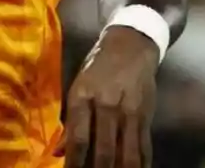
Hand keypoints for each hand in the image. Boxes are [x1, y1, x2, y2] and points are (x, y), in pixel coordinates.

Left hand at [58, 25, 158, 167]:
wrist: (130, 47)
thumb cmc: (97, 68)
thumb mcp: (77, 88)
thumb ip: (70, 121)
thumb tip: (58, 152)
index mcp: (83, 97)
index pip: (79, 138)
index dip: (74, 163)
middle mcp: (107, 106)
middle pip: (104, 151)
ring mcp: (129, 113)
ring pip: (127, 155)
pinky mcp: (146, 117)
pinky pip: (144, 149)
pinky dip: (140, 165)